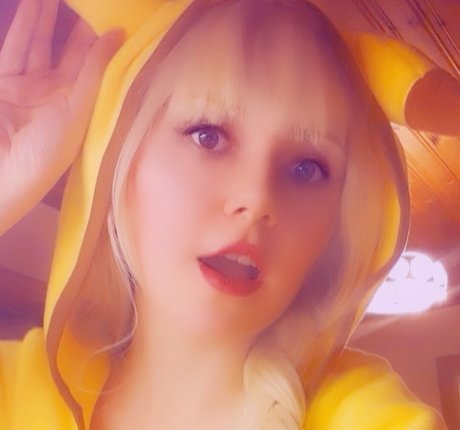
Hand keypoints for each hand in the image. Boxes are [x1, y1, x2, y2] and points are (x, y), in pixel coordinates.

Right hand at [0, 0, 122, 233]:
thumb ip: (93, 71)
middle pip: (66, 48)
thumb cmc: (49, 147)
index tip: (110, 10)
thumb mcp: (77, 109)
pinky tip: (32, 4)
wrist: (4, 171)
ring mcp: (28, 86)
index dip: (98, 35)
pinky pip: (15, 48)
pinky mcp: (4, 83)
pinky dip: (24, 27)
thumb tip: (118, 34)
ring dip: (44, 15)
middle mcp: (56, 91)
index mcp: (80, 101)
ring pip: (38, 42)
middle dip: (71, 19)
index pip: (92, 62)